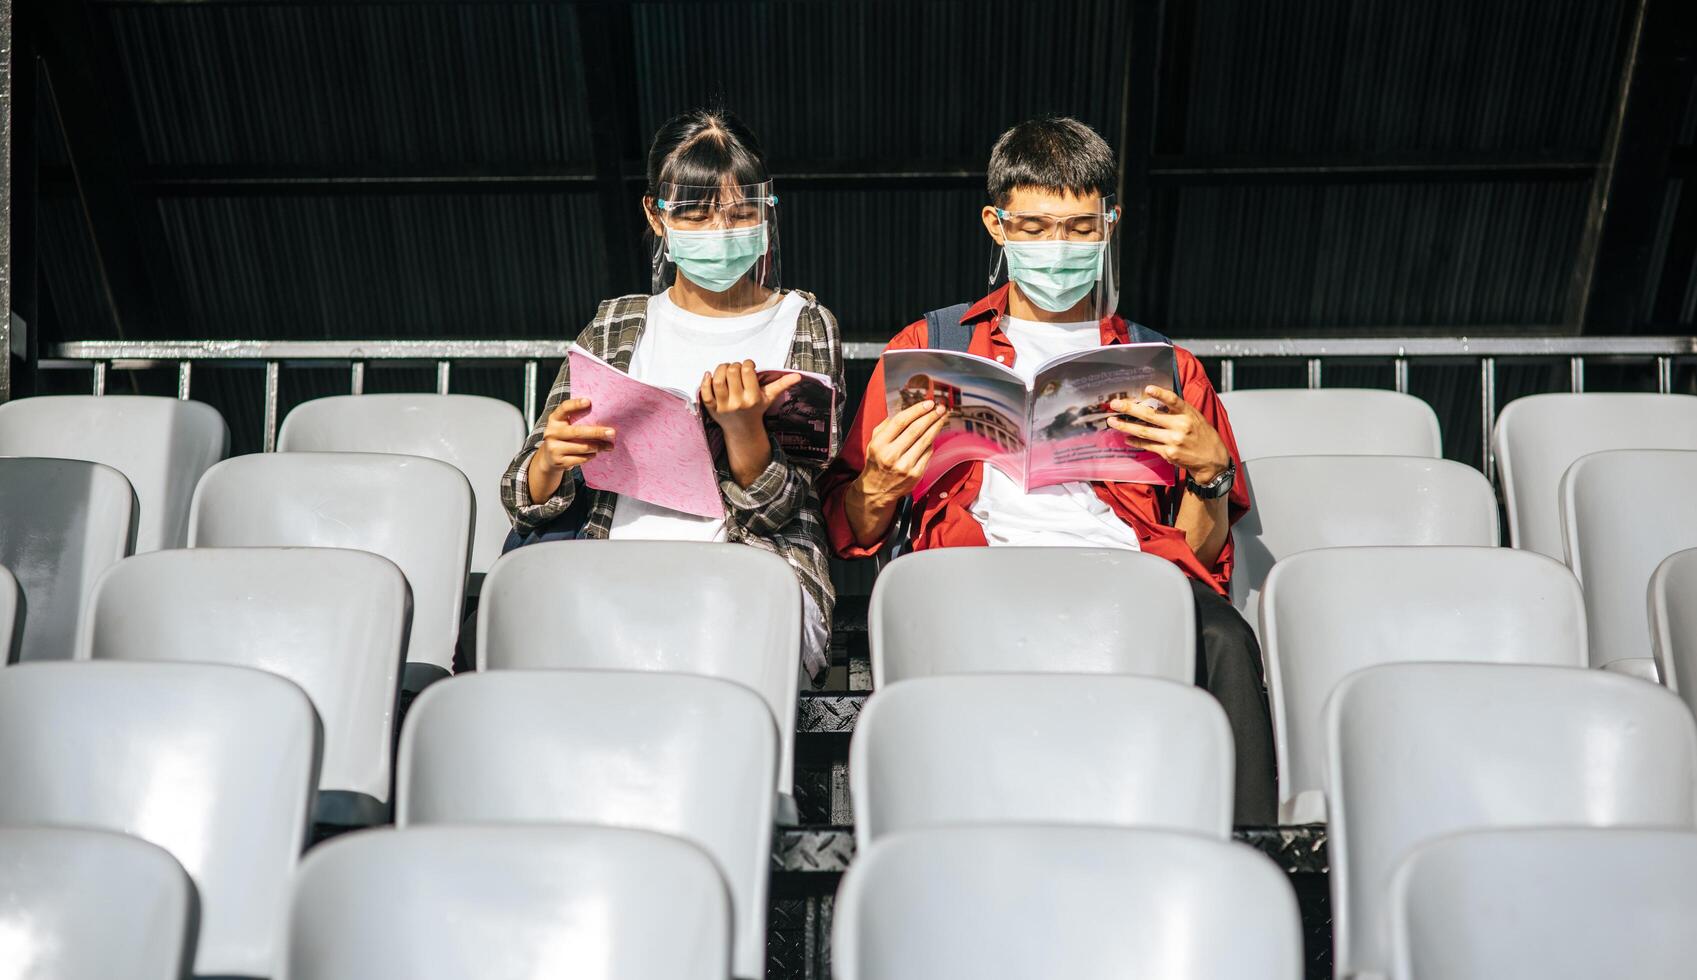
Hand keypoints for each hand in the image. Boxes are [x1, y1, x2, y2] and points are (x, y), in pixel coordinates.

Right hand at [533, 397, 614, 476]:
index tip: (589, 401)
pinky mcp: (559, 461)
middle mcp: (552, 433)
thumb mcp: (565, 425)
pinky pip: (581, 458)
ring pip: (582, 447)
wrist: (548, 458)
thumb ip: (578, 419)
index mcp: (554, 419)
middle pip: (577, 431)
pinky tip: (595, 453)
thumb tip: (605, 416)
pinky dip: (591, 456)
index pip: (564, 409)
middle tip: (612, 432)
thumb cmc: (564, 437)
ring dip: (598, 446)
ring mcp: (554, 448)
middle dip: (597, 432)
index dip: (575, 404)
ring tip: (609, 446)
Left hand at [700, 360, 800, 440]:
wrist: (742, 430)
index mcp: (752, 398)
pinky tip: (709, 375)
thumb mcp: (769, 397)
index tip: (748, 366)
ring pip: (717, 379)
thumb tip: (798, 375)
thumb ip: (782, 384)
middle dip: (734, 365)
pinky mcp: (711, 408)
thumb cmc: (755, 409)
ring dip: (720, 369)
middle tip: (737, 369)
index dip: (747, 363)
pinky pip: (704, 392)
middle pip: (732, 371)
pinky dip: (705, 380)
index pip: (747, 371)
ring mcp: (723, 406)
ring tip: (725, 370)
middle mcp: (738, 403)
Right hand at [856, 399, 949, 503]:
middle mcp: (891, 455)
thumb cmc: (877, 461)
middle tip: (940, 408)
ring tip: (942, 417)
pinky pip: (928, 453)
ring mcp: (905, 466)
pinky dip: (932, 442)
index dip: (916, 410)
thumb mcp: (874, 442)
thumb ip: (887, 426)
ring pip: (925, 441)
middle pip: (916, 430)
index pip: (901, 422)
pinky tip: (934, 434)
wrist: (877, 490)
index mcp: (879, 444)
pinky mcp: (915, 474)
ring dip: (936, 426)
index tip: (928, 403)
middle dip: (930, 416)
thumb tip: (908, 411)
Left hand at [1107, 386, 1229, 482]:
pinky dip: (1135, 441)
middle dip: (1129, 409)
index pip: (1174, 401)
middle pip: (1150, 416)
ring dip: (1125, 426)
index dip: (1160, 394)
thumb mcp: (1195, 417)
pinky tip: (1126, 437)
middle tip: (1114, 404)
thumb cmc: (1202, 435)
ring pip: (1144, 432)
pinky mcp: (1168, 453)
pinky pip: (1148, 445)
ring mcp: (1173, 441)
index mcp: (1188, 414)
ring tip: (1112, 421)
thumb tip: (1153, 400)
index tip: (1147, 388)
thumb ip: (1177, 409)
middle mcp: (1181, 426)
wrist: (1212, 460)